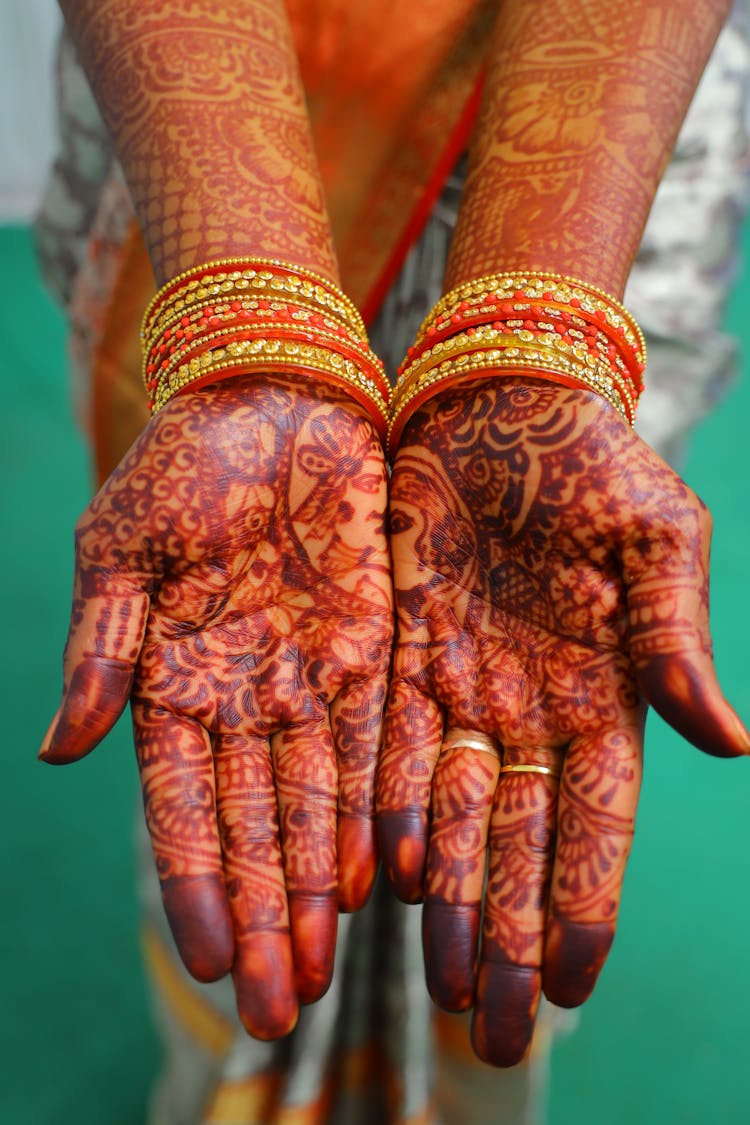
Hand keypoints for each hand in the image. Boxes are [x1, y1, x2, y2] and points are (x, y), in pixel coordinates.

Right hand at [40, 373, 392, 1038]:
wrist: (273, 398)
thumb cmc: (182, 465)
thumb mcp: (121, 552)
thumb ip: (100, 650)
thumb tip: (61, 749)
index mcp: (169, 683)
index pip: (181, 807)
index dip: (196, 883)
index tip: (208, 959)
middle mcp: (242, 700)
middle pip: (254, 828)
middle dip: (263, 916)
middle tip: (275, 1009)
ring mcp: (309, 682)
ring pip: (314, 806)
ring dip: (318, 889)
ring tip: (325, 970)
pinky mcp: (374, 653)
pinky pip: (375, 747)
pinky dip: (374, 811)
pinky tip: (381, 876)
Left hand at [377, 379, 747, 1065]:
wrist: (504, 400)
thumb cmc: (596, 464)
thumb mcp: (658, 542)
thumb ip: (676, 643)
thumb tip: (730, 746)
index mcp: (602, 692)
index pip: (594, 822)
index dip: (580, 901)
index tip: (568, 983)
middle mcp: (529, 708)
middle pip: (518, 842)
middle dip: (507, 935)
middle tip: (492, 1033)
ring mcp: (462, 686)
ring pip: (452, 812)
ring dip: (448, 897)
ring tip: (437, 983)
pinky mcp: (401, 653)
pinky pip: (389, 746)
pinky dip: (388, 808)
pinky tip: (383, 875)